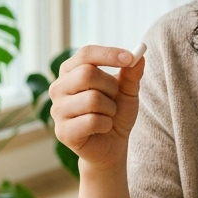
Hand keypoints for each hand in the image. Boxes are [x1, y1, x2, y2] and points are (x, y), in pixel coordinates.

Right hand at [49, 45, 144, 173]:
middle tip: (114, 98)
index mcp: (71, 71)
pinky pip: (92, 121)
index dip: (108, 54)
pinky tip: (102, 128)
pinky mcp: (62, 131)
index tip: (130, 58)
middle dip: (110, 87)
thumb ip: (131, 74)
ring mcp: (57, 110)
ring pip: (91, 99)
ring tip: (108, 115)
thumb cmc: (116, 112)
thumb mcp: (127, 91)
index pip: (86, 53)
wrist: (112, 144)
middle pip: (86, 74)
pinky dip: (106, 124)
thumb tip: (140, 56)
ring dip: (110, 108)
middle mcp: (58, 88)